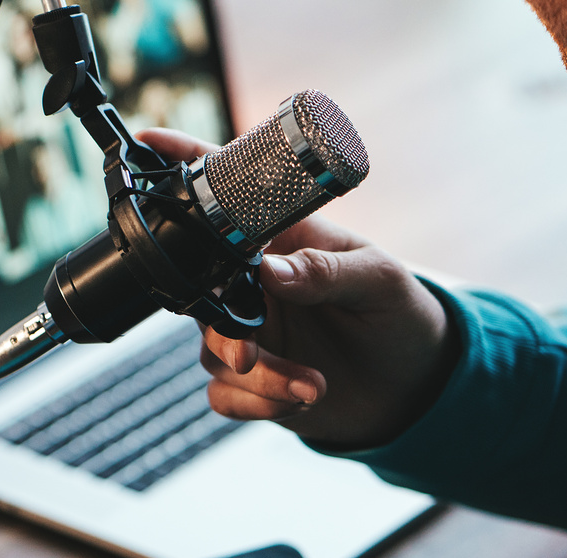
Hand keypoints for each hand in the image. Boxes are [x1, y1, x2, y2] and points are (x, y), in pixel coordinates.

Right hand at [137, 128, 458, 449]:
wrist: (416, 387)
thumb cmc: (400, 315)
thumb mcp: (379, 281)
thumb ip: (326, 270)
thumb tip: (271, 270)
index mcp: (281, 240)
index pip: (226, 199)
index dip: (184, 165)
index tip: (151, 143)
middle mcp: (254, 283)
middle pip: (201, 293)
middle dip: (221, 330)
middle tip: (249, 354)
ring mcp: (249, 330)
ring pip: (212, 353)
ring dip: (259, 377)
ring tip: (313, 385)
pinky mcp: (252, 380)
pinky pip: (223, 395)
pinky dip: (257, 404)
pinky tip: (302, 399)